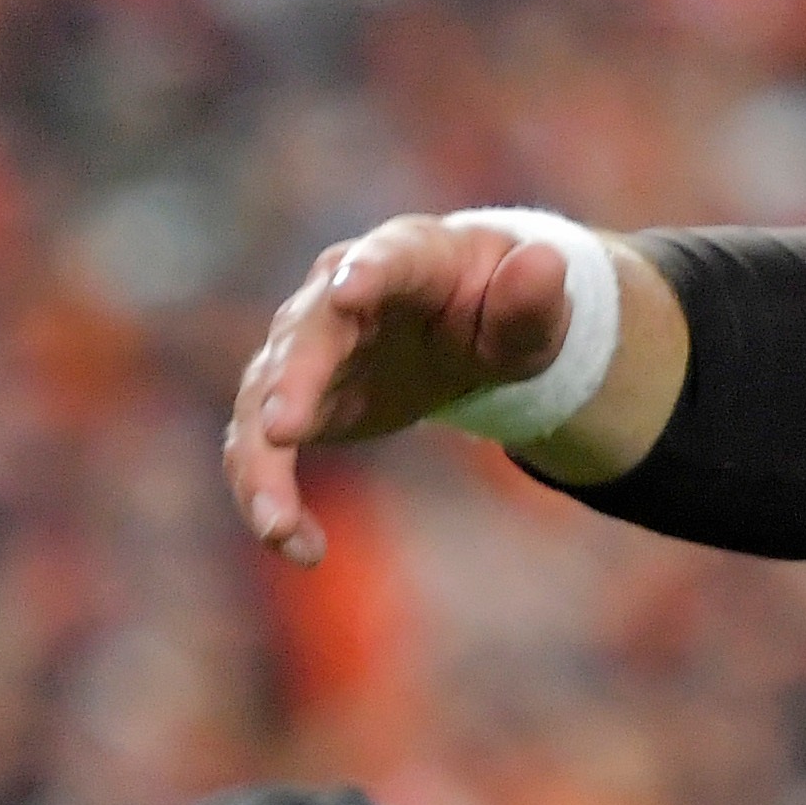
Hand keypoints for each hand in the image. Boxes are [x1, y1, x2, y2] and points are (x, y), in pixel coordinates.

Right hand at [220, 217, 577, 564]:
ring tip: (278, 526)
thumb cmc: (505, 309)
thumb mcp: (536, 312)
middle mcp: (336, 295)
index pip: (384, 260)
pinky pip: (264, 451)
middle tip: (280, 429)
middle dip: (291, 381)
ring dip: (262, 463)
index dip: (366, 274)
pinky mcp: (293, 403)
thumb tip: (543, 263)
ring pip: (263, 403)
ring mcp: (306, 350)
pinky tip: (299, 546)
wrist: (471, 329)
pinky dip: (271, 496)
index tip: (347, 290)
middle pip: (305, 336)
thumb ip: (534, 299)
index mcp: (407, 257)